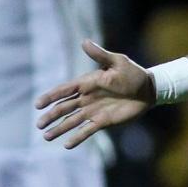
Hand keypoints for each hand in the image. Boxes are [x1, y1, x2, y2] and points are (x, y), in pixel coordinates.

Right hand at [35, 41, 155, 148]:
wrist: (149, 90)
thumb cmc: (133, 73)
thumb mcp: (117, 62)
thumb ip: (100, 55)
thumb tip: (84, 41)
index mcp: (87, 83)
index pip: (64, 90)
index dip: (50, 97)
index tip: (38, 104)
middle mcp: (86, 98)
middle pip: (63, 108)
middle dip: (50, 116)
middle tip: (38, 125)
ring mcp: (93, 111)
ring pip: (71, 121)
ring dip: (59, 129)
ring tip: (46, 137)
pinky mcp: (102, 121)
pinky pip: (87, 130)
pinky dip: (77, 137)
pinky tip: (67, 145)